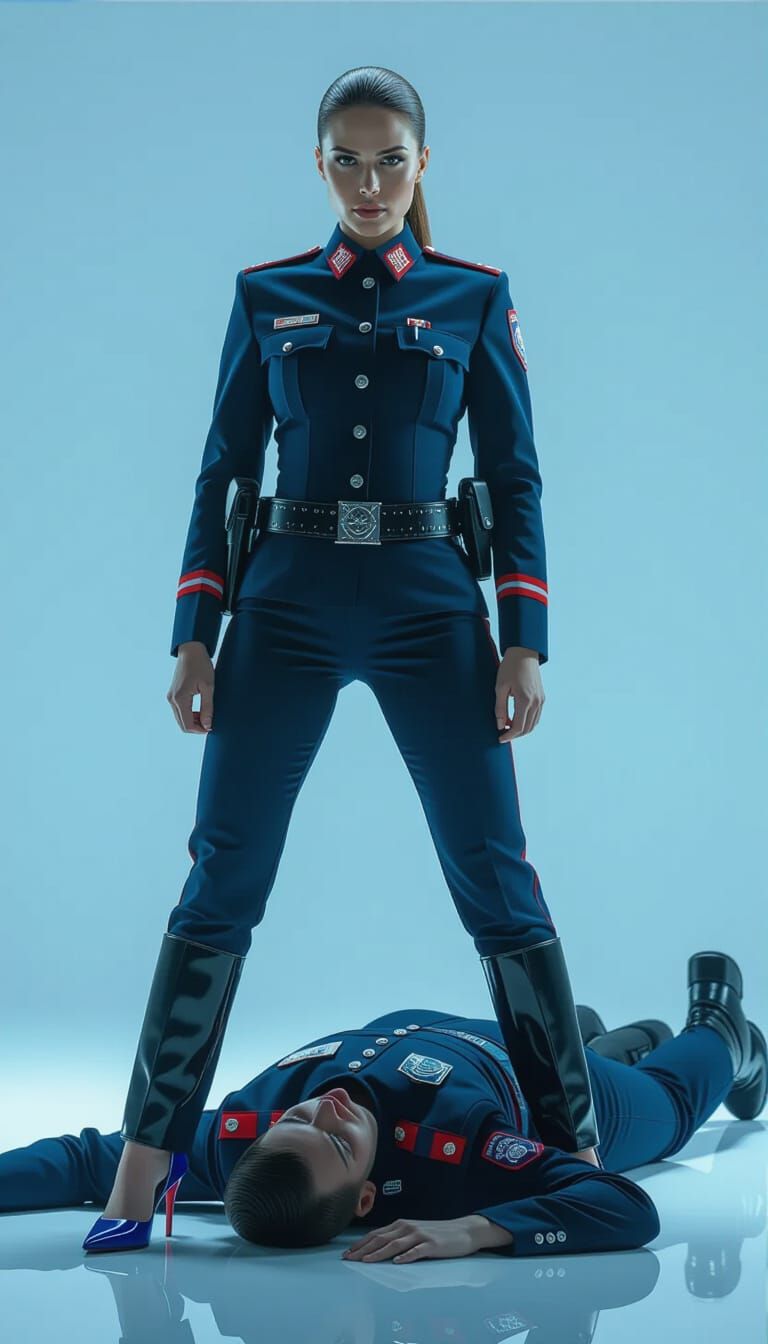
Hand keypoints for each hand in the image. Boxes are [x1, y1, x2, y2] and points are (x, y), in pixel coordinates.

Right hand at [167, 643, 214, 732]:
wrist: (191, 650)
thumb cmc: (201, 666)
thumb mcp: (208, 687)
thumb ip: (207, 707)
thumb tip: (207, 725)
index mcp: (180, 699)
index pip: (187, 725)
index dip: (200, 730)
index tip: (211, 727)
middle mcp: (172, 699)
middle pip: (182, 724)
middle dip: (196, 727)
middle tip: (210, 723)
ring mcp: (170, 697)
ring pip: (180, 719)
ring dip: (193, 721)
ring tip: (207, 715)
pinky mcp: (172, 694)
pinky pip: (179, 711)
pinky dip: (189, 715)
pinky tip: (200, 710)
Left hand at [341, 1216, 480, 1263]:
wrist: (463, 1231)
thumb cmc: (436, 1234)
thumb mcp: (414, 1232)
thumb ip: (398, 1238)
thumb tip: (377, 1248)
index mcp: (401, 1224)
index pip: (376, 1234)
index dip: (360, 1244)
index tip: (346, 1254)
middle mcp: (407, 1227)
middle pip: (381, 1239)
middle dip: (362, 1250)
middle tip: (348, 1260)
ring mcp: (419, 1235)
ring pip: (395, 1244)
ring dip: (379, 1253)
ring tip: (366, 1261)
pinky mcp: (432, 1245)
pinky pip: (416, 1251)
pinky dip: (405, 1256)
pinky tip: (397, 1262)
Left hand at [495, 647, 544, 740]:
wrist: (524, 652)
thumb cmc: (509, 668)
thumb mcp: (500, 687)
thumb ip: (500, 708)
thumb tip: (499, 725)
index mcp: (525, 700)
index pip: (518, 727)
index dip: (508, 735)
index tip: (499, 738)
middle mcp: (536, 702)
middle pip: (527, 728)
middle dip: (515, 735)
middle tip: (502, 734)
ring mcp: (541, 700)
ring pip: (533, 724)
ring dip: (521, 729)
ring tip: (507, 727)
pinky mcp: (542, 697)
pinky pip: (536, 716)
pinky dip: (527, 722)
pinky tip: (516, 719)